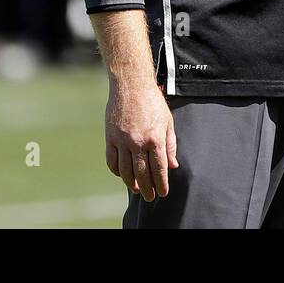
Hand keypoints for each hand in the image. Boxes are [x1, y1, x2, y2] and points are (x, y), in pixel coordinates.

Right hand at [104, 80, 176, 200]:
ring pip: (126, 170)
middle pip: (142, 173)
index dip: (161, 183)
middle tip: (149, 197)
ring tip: (136, 190)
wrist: (131, 85)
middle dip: (147, 188)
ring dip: (131, 183)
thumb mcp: (168, 121)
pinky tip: (122, 175)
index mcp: (155, 138)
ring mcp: (122, 141)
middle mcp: (138, 142)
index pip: (159, 168)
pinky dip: (116, 171)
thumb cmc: (153, 102)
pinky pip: (112, 161)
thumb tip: (173, 165)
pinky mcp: (110, 138)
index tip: (163, 192)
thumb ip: (170, 145)